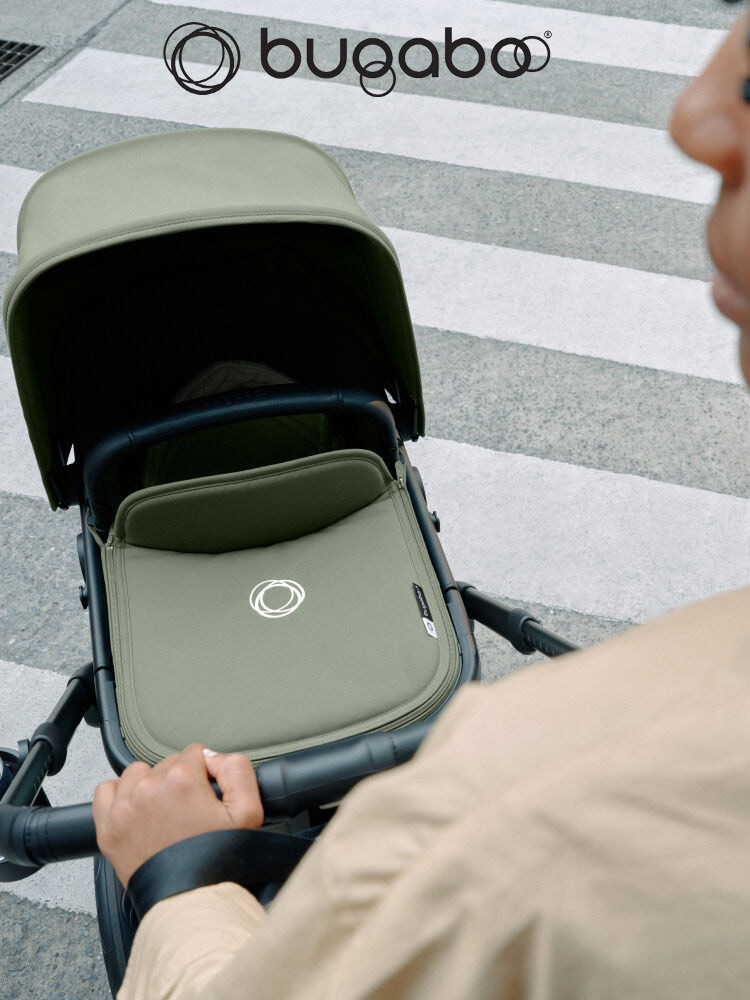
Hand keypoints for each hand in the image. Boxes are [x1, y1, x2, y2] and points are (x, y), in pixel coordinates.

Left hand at [93, 743, 263, 888]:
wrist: (190, 901)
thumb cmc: (216, 863)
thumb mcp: (249, 812)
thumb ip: (236, 769)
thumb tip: (212, 757)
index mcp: (182, 779)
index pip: (195, 753)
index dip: (205, 773)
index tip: (206, 794)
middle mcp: (149, 788)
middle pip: (168, 763)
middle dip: (180, 781)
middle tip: (190, 811)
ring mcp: (125, 807)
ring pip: (139, 773)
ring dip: (151, 785)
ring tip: (164, 812)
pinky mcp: (108, 827)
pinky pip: (106, 791)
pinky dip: (120, 795)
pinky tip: (137, 810)